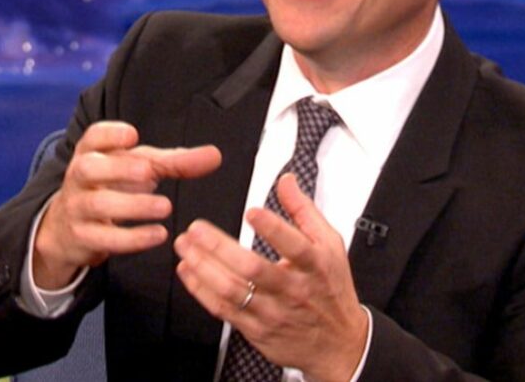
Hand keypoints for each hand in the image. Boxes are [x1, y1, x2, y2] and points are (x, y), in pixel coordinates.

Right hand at [33, 121, 220, 288]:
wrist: (70, 227)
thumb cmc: (112, 186)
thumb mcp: (140, 168)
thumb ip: (175, 162)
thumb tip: (214, 156)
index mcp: (92, 152)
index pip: (93, 137)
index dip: (110, 135)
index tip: (132, 136)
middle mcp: (79, 177)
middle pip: (89, 168)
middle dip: (119, 169)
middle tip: (149, 173)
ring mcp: (77, 207)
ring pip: (98, 204)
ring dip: (133, 206)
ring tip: (165, 207)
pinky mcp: (82, 237)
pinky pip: (103, 238)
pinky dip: (132, 238)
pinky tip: (158, 234)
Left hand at [174, 173, 368, 381]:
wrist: (338, 344)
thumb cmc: (331, 288)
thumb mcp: (330, 244)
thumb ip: (304, 210)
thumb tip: (286, 180)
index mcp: (314, 265)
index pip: (294, 246)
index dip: (273, 229)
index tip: (251, 212)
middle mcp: (292, 289)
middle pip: (253, 270)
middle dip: (219, 248)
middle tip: (196, 228)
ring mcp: (273, 312)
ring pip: (232, 291)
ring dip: (203, 267)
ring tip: (185, 246)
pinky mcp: (256, 330)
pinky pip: (223, 310)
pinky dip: (201, 290)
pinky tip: (188, 271)